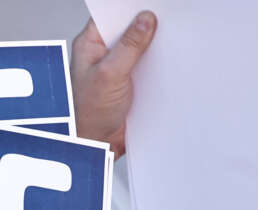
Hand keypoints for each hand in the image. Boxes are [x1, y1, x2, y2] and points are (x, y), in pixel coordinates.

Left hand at [71, 11, 156, 157]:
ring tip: (171, 41)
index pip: (111, 15)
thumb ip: (129, 46)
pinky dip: (159, 66)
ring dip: (155, 49)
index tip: (152, 4)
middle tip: (167, 21)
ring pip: (142, 49)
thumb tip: (145, 20)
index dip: (131, 8)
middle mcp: (104, 54)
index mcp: (90, 45)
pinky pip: (149, 67)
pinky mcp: (131, 83)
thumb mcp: (109, 74)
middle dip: (148, 27)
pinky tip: (170, 63)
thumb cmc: (86, 116)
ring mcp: (119, 68)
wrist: (94, 148)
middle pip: (130, 30)